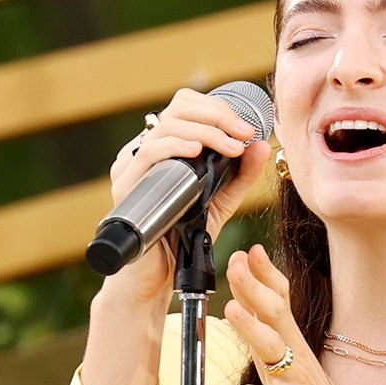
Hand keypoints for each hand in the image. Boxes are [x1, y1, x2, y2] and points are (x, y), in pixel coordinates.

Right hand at [97, 87, 272, 309]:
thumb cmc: (183, 238)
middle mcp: (145, 150)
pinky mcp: (125, 186)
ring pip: (166, 126)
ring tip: (231, 147)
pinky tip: (196, 152)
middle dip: (217, 116)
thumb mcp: (222, 201)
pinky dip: (174, 146)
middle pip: (178, 108)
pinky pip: (147, 154)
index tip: (247, 130)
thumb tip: (261, 144)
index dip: (219, 109)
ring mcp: (132, 166)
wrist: (157, 278)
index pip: (187, 106)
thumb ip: (241, 174)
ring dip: (205, 131)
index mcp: (164, 147)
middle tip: (243, 134)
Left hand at [222, 245, 385, 384]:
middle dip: (254, 287)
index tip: (249, 250)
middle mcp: (296, 357)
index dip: (265, 275)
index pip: (279, 300)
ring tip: (233, 311)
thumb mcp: (287, 360)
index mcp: (293, 343)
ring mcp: (298, 382)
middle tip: (236, 263)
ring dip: (253, 329)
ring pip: (275, 349)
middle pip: (275, 314)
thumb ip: (269, 332)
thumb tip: (248, 300)